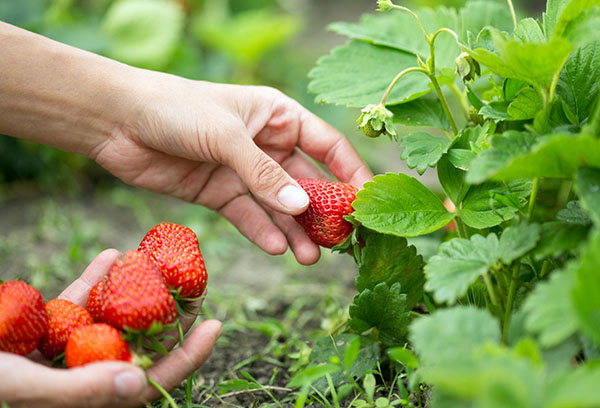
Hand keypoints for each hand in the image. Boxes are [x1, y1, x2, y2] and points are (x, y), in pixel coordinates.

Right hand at [0, 249, 221, 407]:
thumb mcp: (25, 388)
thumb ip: (82, 390)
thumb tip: (138, 385)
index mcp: (90, 398)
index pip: (151, 382)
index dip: (187, 357)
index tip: (215, 324)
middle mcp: (84, 374)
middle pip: (139, 344)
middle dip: (168, 314)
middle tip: (194, 282)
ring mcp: (65, 349)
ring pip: (112, 318)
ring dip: (135, 290)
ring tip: (158, 262)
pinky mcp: (44, 327)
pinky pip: (76, 302)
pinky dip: (93, 280)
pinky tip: (111, 254)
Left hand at [90, 78, 372, 264]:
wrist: (118, 122)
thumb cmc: (177, 109)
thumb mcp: (226, 136)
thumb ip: (263, 173)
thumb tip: (301, 207)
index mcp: (278, 116)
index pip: (328, 146)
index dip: (350, 173)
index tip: (365, 203)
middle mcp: (267, 144)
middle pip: (306, 182)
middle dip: (321, 212)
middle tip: (339, 242)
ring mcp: (243, 171)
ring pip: (278, 205)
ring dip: (295, 230)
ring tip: (310, 258)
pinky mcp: (220, 193)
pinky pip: (249, 216)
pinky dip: (263, 232)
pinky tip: (278, 249)